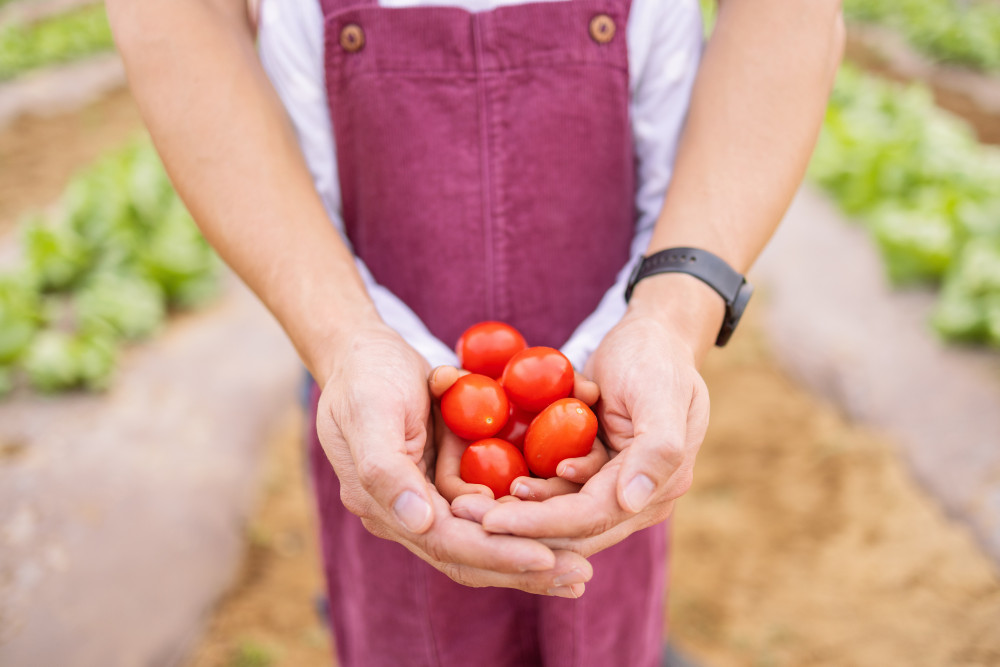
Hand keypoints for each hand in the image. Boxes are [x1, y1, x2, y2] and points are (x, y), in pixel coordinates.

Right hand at [315, 324, 592, 595]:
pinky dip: (528, 518)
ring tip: (581, 570)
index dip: (496, 553)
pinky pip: (494, 506)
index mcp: (383, 507)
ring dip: (533, 550)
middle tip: (581, 576)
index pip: (446, 542)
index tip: (546, 559)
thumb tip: (419, 522)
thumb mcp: (369, 414)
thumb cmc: (364, 378)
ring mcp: (432, 497)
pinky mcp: (451, 479)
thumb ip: (385, 472)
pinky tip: (569, 529)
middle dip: (525, 566)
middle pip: (473, 553)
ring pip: (488, 537)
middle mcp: (409, 513)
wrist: (361, 349)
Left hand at [471, 311, 709, 555]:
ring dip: (512, 511)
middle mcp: (635, 500)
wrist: (654, 334)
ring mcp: (611, 487)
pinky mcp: (591, 471)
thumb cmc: (656, 359)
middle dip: (516, 527)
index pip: (590, 518)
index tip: (490, 521)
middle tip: (464, 514)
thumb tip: (630, 502)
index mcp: (658, 489)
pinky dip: (521, 488)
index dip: (540, 523)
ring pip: (555, 513)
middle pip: (569, 528)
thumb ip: (658, 449)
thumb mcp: (661, 394)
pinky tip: (484, 484)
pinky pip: (551, 488)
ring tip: (467, 502)